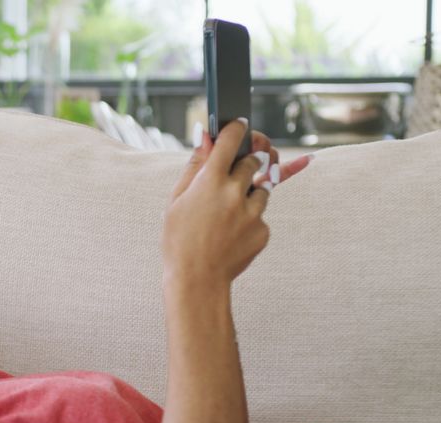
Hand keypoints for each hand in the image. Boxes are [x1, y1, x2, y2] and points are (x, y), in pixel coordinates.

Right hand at [161, 120, 311, 288]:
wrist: (196, 279)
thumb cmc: (179, 239)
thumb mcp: (177, 200)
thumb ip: (195, 166)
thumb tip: (205, 137)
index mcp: (210, 180)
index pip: (232, 139)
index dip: (237, 129)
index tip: (241, 126)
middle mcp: (235, 192)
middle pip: (254, 161)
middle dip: (248, 163)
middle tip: (234, 176)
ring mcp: (252, 212)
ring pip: (262, 189)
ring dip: (249, 195)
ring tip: (226, 216)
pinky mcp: (263, 231)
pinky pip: (261, 216)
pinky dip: (249, 221)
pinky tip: (229, 235)